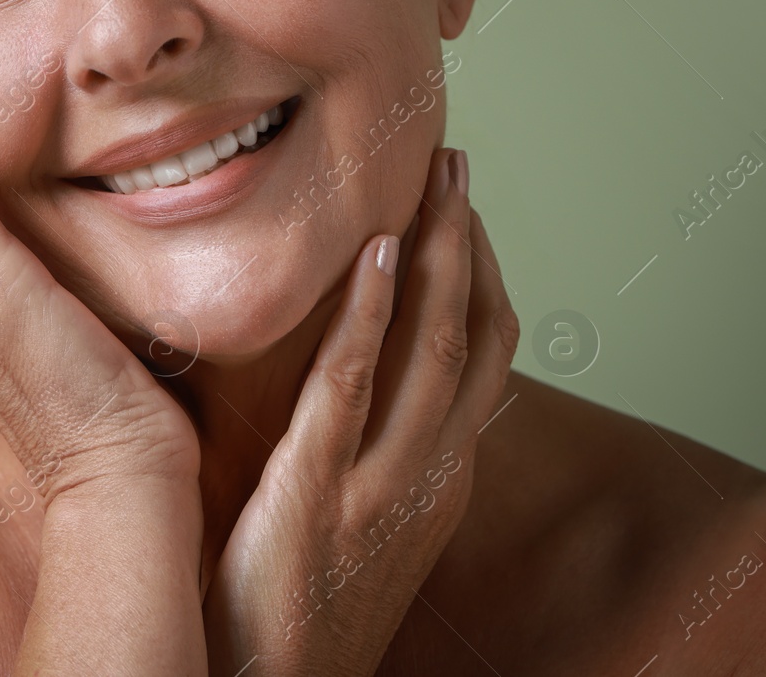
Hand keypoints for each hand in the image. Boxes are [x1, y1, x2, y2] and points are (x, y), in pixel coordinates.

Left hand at [203, 148, 519, 675]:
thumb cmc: (294, 611)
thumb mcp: (356, 528)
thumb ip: (363, 456)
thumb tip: (344, 386)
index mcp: (437, 481)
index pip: (482, 358)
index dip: (479, 276)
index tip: (458, 211)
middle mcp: (429, 477)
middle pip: (475, 335)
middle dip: (469, 242)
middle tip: (453, 164)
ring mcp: (382, 487)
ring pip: (435, 347)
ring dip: (437, 252)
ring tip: (430, 180)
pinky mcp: (316, 494)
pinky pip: (351, 386)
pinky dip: (368, 311)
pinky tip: (370, 252)